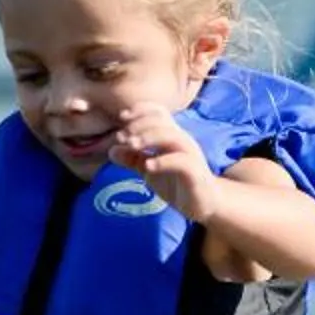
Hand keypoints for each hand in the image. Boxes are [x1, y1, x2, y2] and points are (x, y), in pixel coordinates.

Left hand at [106, 107, 229, 225]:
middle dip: (139, 125)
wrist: (203, 204)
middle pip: (162, 121)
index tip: (122, 117)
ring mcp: (190, 155)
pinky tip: (147, 167)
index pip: (158, 112)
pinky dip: (163, 161)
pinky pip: (181, 161)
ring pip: (172, 136)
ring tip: (131, 146)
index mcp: (171, 136)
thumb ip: (132, 159)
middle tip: (121, 137)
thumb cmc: (177, 183)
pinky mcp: (195, 173)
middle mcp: (182, 141)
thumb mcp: (149, 170)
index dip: (140, 110)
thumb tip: (111, 151)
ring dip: (149, 137)